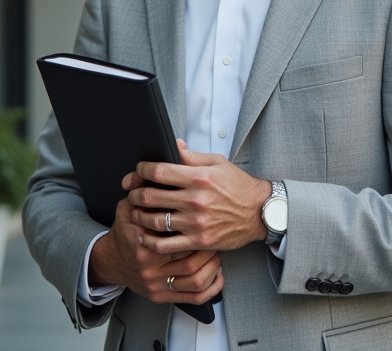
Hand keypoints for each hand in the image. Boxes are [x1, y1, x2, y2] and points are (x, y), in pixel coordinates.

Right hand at [88, 197, 224, 304]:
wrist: (111, 261)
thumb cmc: (126, 232)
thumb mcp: (128, 206)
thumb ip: (144, 186)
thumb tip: (164, 159)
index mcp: (142, 241)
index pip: (176, 232)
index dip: (196, 224)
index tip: (208, 215)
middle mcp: (148, 265)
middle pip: (189, 256)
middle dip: (208, 245)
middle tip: (219, 232)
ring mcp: (155, 283)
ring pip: (195, 276)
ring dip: (212, 264)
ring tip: (219, 250)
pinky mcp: (161, 296)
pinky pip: (193, 296)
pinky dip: (210, 288)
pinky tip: (218, 275)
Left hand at [122, 139, 271, 255]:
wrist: (259, 212)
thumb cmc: (238, 186)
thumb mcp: (218, 163)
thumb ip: (192, 157)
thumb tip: (174, 145)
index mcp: (199, 178)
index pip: (159, 172)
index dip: (142, 171)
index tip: (138, 172)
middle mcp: (196, 200)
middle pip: (151, 196)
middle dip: (135, 194)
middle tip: (132, 193)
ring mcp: (196, 222)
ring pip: (154, 221)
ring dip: (139, 216)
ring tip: (136, 212)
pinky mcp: (198, 240)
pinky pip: (166, 245)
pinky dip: (150, 241)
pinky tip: (145, 236)